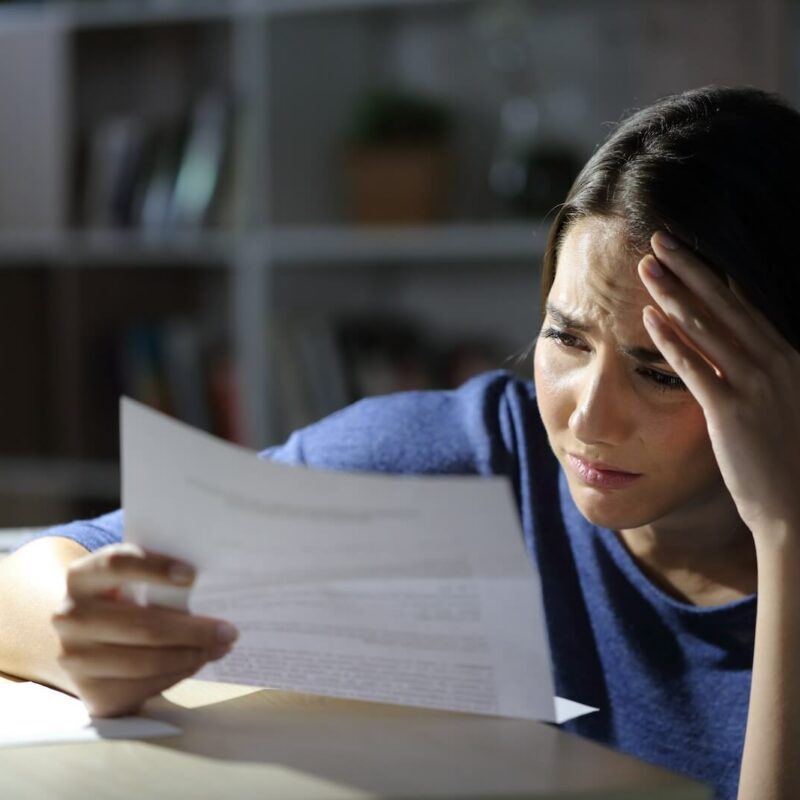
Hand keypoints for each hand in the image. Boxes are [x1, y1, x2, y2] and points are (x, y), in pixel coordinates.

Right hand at [52, 543, 237, 716]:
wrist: (83, 638)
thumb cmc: (122, 598)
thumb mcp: (130, 579)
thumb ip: (159, 576)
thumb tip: (216, 582)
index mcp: (81, 577)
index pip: (117, 564)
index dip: (156, 568)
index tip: (193, 575)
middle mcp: (70, 617)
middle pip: (141, 624)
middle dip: (193, 629)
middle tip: (228, 629)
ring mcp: (76, 659)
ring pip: (145, 662)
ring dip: (191, 655)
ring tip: (220, 646)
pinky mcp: (90, 693)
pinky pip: (144, 687)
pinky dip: (178, 674)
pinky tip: (197, 660)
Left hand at [638, 231, 799, 542]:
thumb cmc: (790, 466)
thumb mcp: (786, 410)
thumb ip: (765, 379)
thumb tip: (740, 359)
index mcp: (789, 360)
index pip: (747, 308)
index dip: (717, 278)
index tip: (691, 254)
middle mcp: (776, 364)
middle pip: (725, 304)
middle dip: (690, 269)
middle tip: (659, 240)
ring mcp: (755, 386)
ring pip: (708, 327)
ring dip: (673, 292)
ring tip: (645, 266)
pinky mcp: (732, 412)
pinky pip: (695, 368)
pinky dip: (670, 341)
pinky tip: (647, 319)